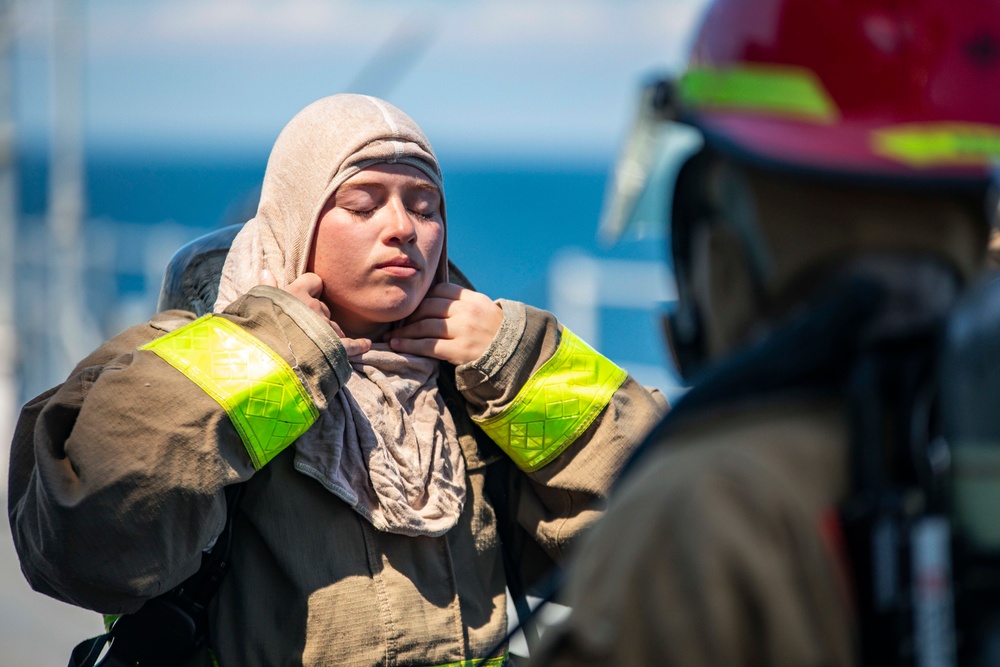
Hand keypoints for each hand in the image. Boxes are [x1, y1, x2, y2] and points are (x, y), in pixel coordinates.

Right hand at [259, 270, 370, 356]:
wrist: (267, 359)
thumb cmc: (258, 330)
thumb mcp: (257, 304)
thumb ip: (267, 288)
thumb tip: (266, 270)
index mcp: (296, 294)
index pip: (313, 281)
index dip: (311, 288)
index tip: (308, 295)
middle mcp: (315, 308)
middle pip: (324, 307)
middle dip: (318, 316)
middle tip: (306, 329)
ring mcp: (326, 327)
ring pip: (334, 326)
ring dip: (330, 333)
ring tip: (319, 346)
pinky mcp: (335, 347)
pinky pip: (352, 345)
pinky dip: (360, 345)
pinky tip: (366, 345)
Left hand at [388, 282, 502, 364]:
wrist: (513, 354)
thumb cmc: (492, 332)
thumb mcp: (482, 308)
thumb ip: (460, 301)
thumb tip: (432, 298)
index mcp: (471, 299)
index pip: (439, 290)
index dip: (423, 300)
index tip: (413, 309)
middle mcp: (467, 311)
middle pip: (429, 308)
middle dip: (410, 316)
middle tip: (399, 324)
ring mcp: (463, 330)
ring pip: (425, 326)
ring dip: (405, 332)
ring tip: (393, 337)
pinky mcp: (459, 350)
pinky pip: (428, 345)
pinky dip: (410, 345)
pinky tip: (398, 345)